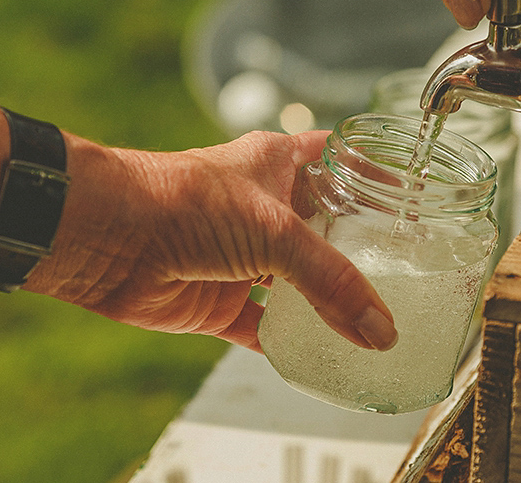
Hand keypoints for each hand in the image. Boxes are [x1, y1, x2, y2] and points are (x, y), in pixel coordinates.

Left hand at [25, 130, 397, 353]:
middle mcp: (260, 209)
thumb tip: (379, 329)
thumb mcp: (274, 230)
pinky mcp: (217, 300)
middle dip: (355, 254)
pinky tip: (320, 357)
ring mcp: (239, 256)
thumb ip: (330, 281)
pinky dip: (286, 343)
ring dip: (325, 306)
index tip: (410, 200)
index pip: (335, 163)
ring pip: (295, 284)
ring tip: (375, 325)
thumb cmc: (183, 201)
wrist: (110, 237)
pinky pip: (262, 327)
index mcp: (276, 165)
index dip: (370, 177)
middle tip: (402, 276)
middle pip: (320, 232)